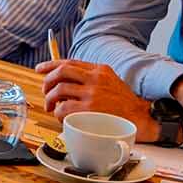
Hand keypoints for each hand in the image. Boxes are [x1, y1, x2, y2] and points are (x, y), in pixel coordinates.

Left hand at [34, 58, 155, 139]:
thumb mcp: (110, 82)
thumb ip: (90, 78)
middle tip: (45, 91)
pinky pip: (63, 108)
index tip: (40, 68)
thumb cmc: (124, 104)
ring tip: (52, 107)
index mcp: (100, 70)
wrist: (142, 119)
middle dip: (47, 81)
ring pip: (59, 90)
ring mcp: (92, 94)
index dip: (51, 65)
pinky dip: (58, 113)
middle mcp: (95, 79)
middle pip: (61, 72)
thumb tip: (63, 79)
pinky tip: (62, 116)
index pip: (69, 62)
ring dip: (50, 99)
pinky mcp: (89, 110)